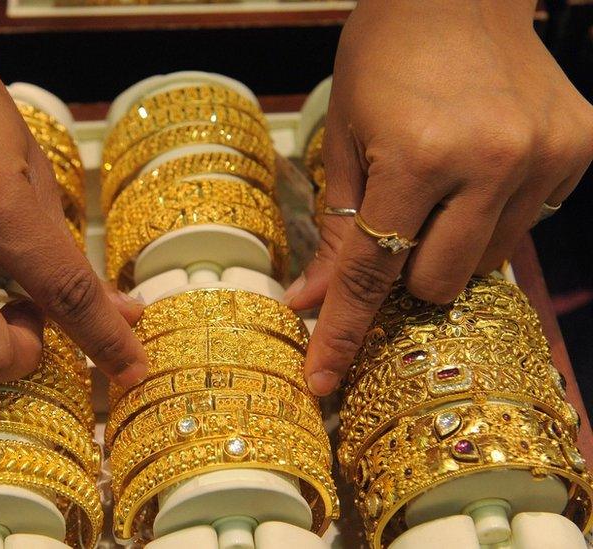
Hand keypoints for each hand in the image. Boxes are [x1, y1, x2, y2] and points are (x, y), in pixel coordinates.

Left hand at [285, 0, 592, 395]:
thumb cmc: (385, 56)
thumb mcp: (345, 139)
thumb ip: (337, 229)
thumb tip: (310, 301)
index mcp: (419, 157)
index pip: (372, 274)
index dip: (341, 333)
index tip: (322, 380)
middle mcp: (494, 163)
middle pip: (437, 284)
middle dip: (405, 272)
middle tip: (396, 221)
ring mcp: (546, 157)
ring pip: (486, 261)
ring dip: (452, 241)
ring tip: (440, 181)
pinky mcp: (581, 148)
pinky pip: (529, 221)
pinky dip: (495, 210)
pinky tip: (481, 164)